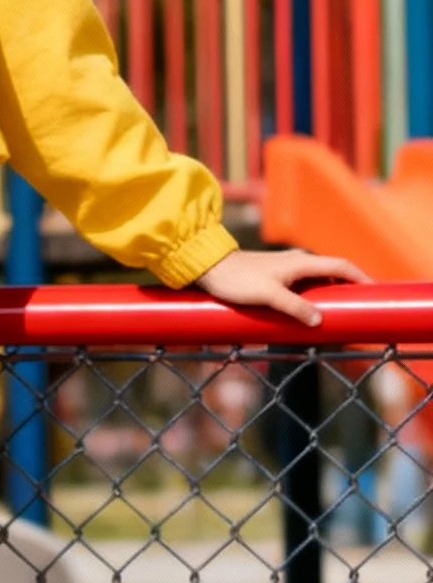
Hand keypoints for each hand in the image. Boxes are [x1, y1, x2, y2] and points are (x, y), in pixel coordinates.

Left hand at [193, 247, 367, 327]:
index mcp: (301, 262)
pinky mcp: (275, 277)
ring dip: (330, 296)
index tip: (375, 292)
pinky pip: (303, 287)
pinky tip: (309, 313)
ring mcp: (287, 269)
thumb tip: (319, 321)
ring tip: (337, 316)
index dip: (361, 278)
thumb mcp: (268, 296)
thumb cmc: (236, 280)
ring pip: (317, 282)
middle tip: (358, 310)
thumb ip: (294, 307)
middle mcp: (298, 262)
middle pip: (333, 275)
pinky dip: (313, 298)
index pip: (342, 266)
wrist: (208, 267)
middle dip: (348, 290)